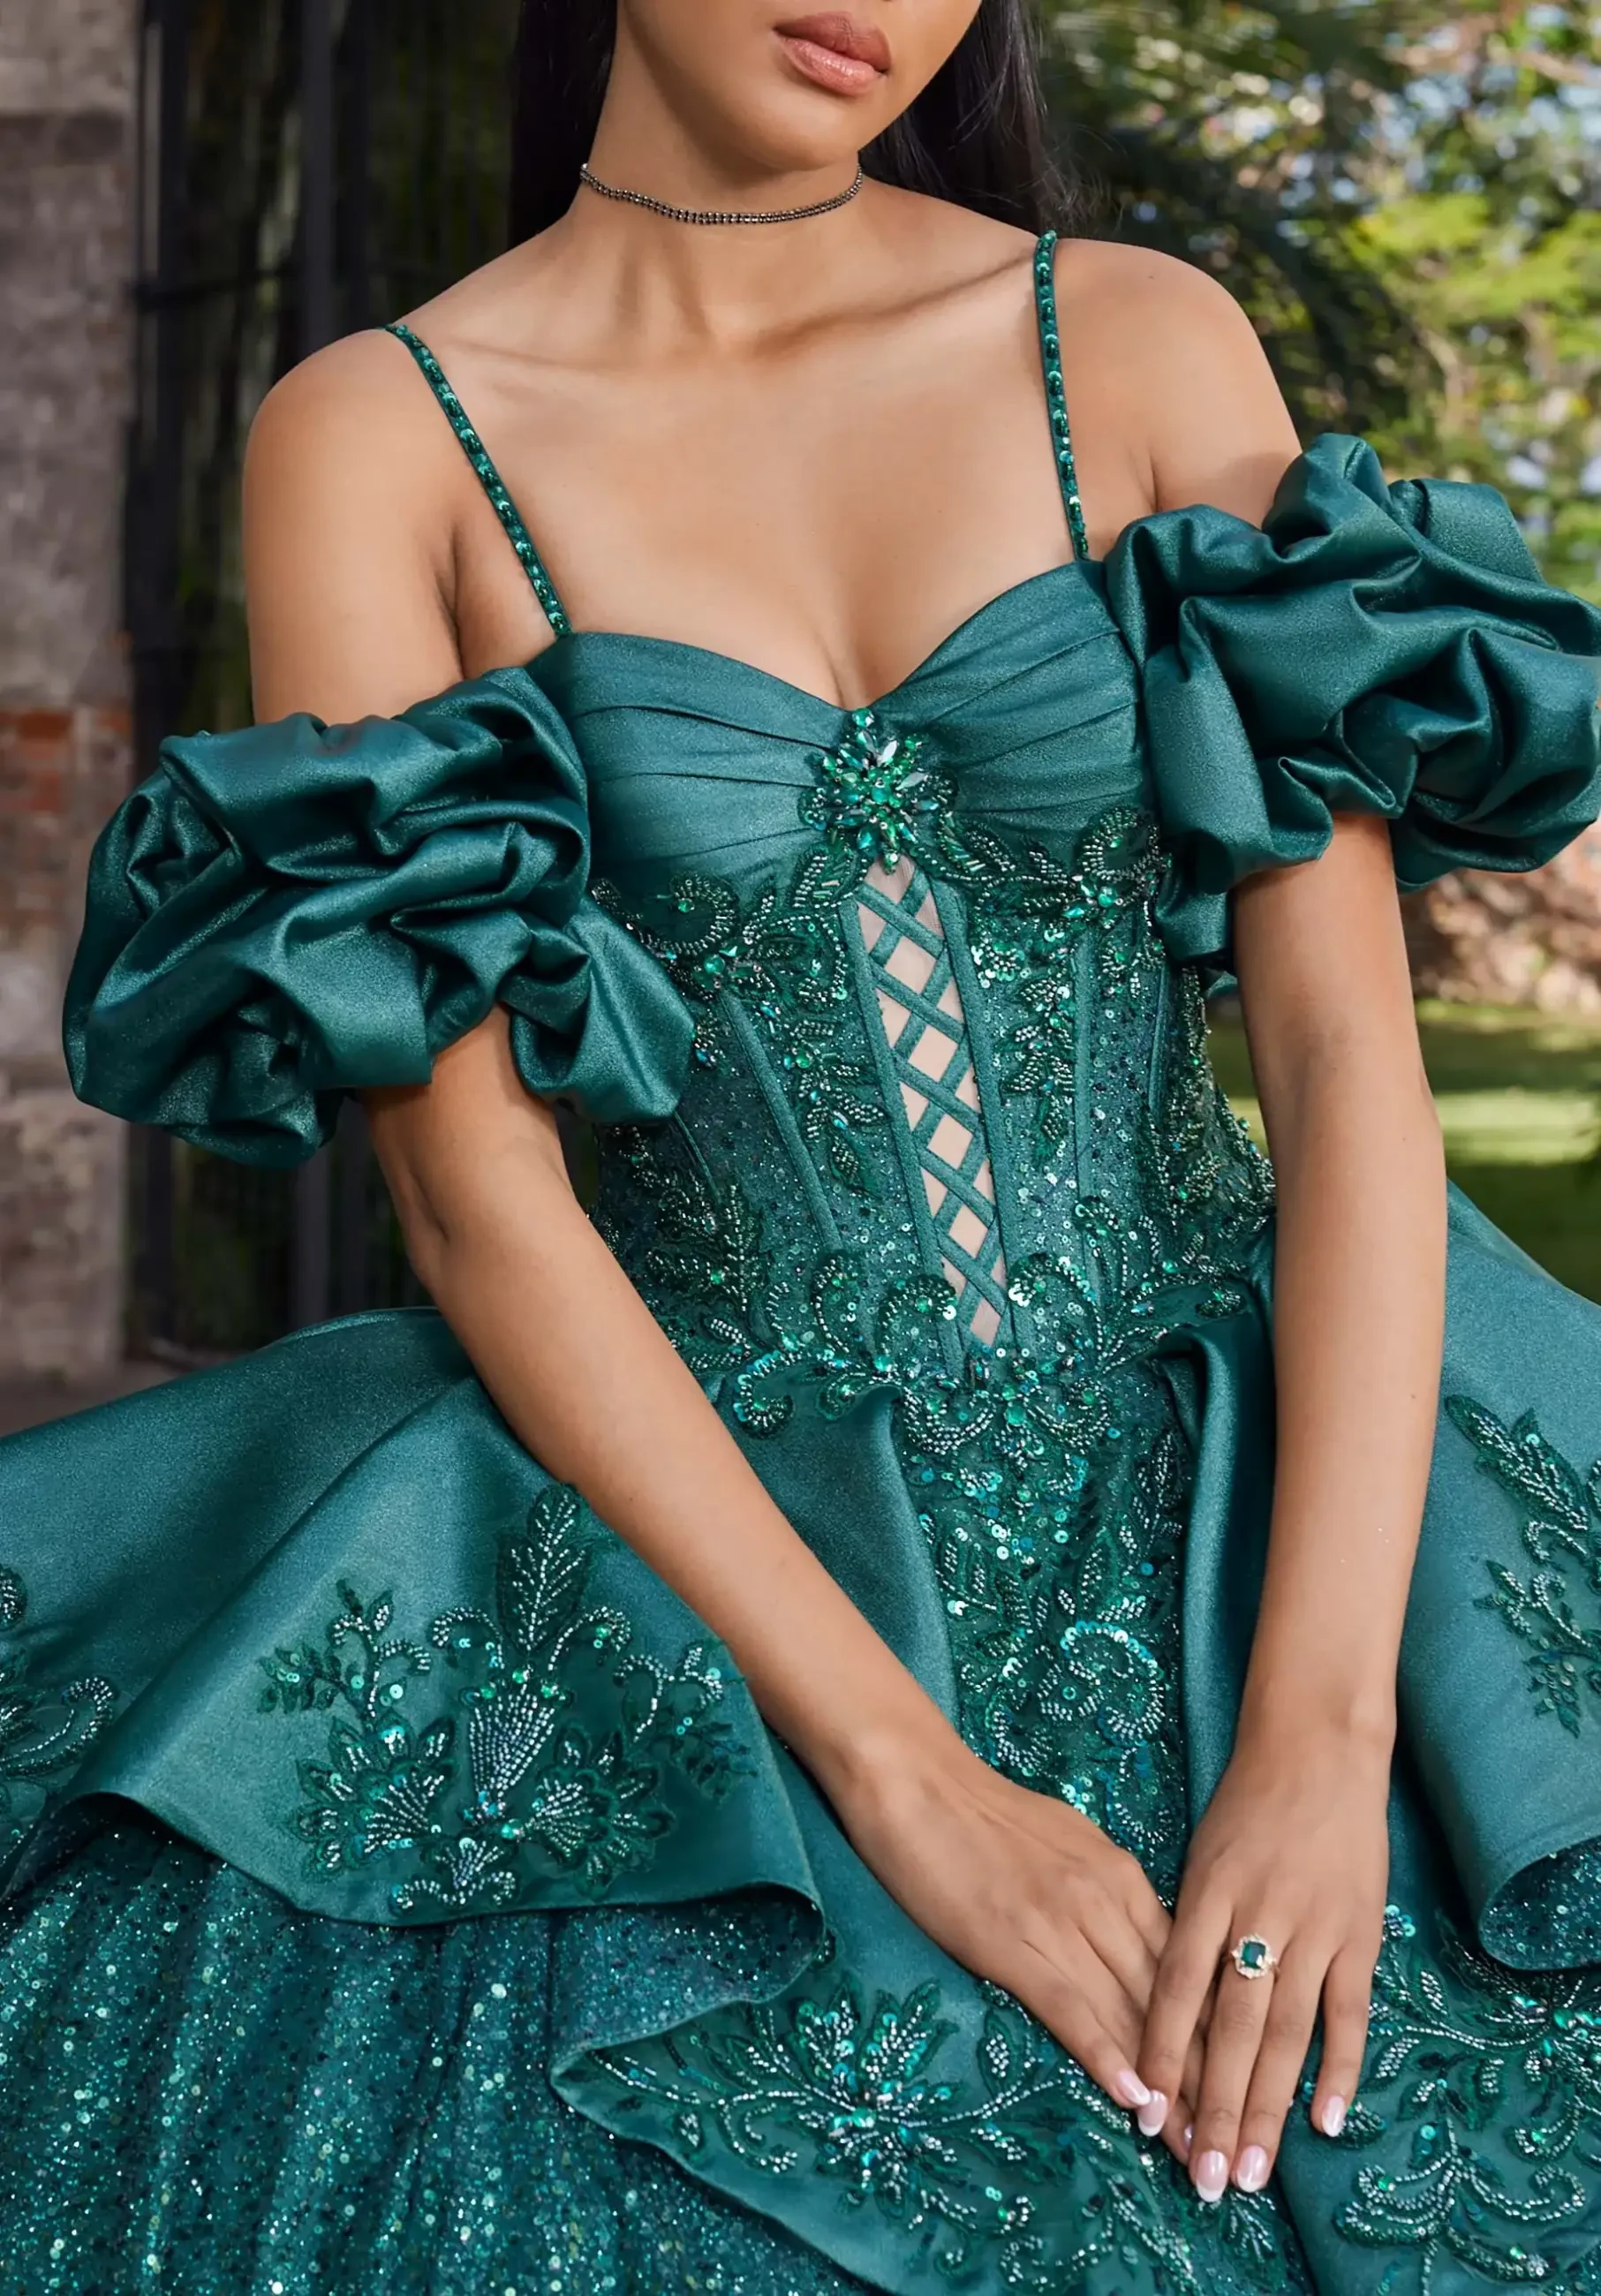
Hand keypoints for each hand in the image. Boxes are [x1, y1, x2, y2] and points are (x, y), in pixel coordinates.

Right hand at [833, 1731, 1201, 2158]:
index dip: (1215, 2039)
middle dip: (1204, 2080)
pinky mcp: (1012, 1943)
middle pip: (1171, 2003)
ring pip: (1131, 2016)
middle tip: (1230, 2146)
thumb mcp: (1065, 1844)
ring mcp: (1061, 1923)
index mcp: (1121, 1877)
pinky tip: (1134, 2100)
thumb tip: (1133, 1938)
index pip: (1186, 1970)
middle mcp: (1105, 1901)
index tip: (1239, 2094)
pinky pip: (1071, 2008)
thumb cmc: (981, 1812)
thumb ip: (1104, 1892)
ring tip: (1197, 2150)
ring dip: (1168, 2090)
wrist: (916, 1781)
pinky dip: (1106, 2056)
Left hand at [1137, 1721, 1389, 2200]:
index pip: (1176, 1988)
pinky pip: (1348, 2011)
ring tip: (1252, 2169)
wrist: (1318, 1750)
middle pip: (1229, 2026)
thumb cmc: (1248, 1804)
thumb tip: (1164, 2003)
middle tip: (1203, 2177)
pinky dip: (1339, 2067)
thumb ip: (1188, 1926)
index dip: (1160, 2053)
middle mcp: (1256, 1916)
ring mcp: (1312, 1927)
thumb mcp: (1201, 1856)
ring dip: (1267, 2105)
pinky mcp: (1359, 1933)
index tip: (1145, 2115)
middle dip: (1214, 2106)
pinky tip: (1324, 2119)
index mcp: (1206, 1894)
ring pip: (1284, 2031)